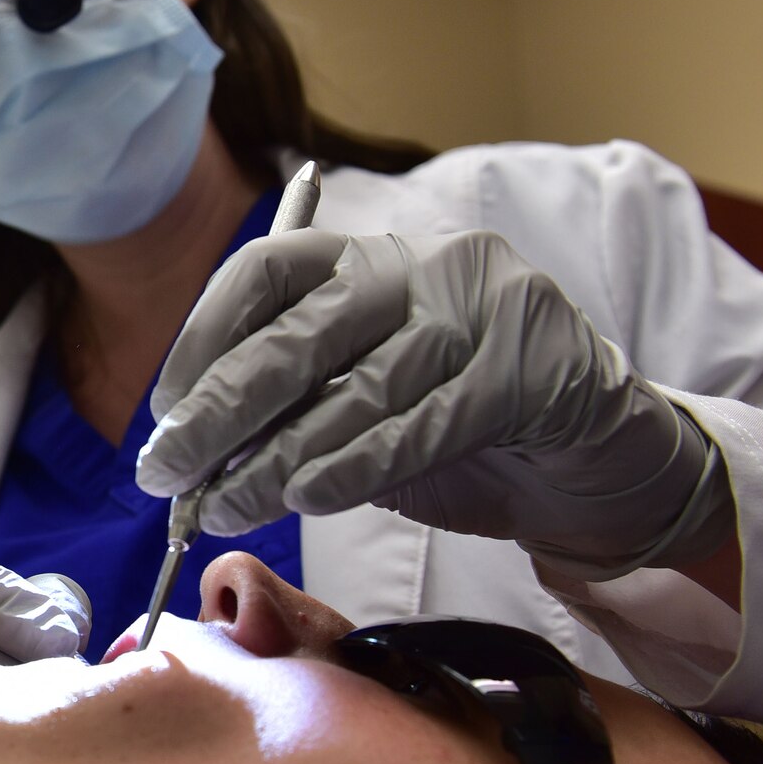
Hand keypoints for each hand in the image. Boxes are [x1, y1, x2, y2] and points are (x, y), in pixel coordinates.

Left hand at [135, 228, 733, 578]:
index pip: (265, 271)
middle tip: (168, 472)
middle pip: (300, 333)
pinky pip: (424, 424)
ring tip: (225, 507)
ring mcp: (487, 309)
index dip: (202, 339)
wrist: (599, 461)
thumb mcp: (362, 408)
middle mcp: (425, 264)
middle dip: (220, 410)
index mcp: (371, 256)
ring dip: (277, 458)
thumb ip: (291, 412)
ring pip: (358, 387)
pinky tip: (307, 498)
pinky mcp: (535, 370)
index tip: (163, 413)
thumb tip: (194, 455)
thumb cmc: (463, 432)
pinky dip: (356, 466)